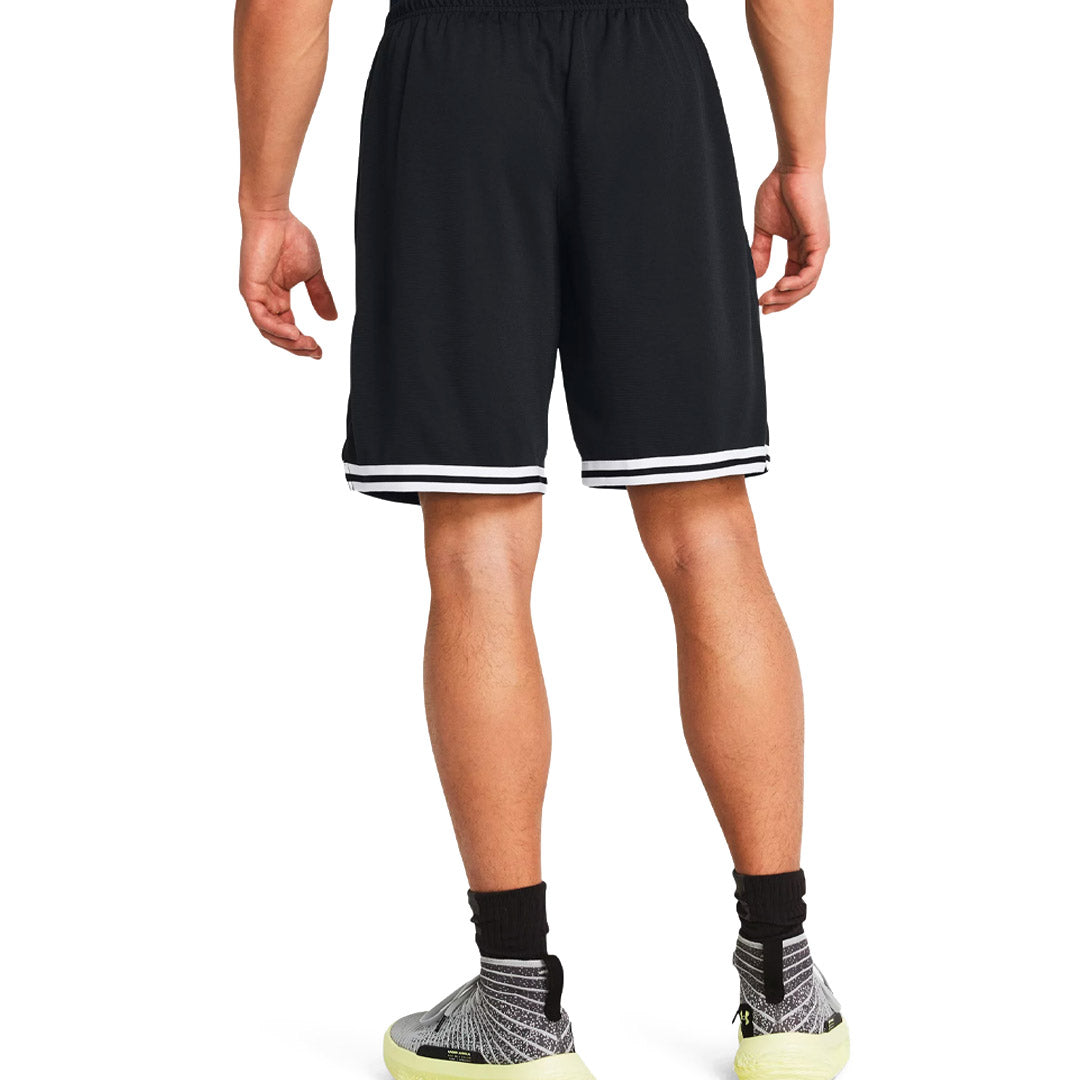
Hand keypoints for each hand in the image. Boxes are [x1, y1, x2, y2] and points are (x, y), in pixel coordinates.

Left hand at [239, 210, 337, 357]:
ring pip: (269, 332)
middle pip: (278, 336)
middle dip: (298, 348)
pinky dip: (277, 329)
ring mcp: (256, 297)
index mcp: (278, 297)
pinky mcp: (250, 291)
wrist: (274, 217)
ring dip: (289, 342)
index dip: (303, 343)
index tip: (320, 351)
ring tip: (308, 345)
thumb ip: (320, 296)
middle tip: (315, 351)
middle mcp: (265, 300)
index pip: (288, 328)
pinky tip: (295, 333)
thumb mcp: (312, 274)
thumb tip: (332, 318)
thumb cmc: (290, 237)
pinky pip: (261, 319)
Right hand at [750, 167, 829, 313]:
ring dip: (787, 296)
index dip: (778, 295)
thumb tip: (756, 274)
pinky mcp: (820, 241)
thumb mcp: (764, 228)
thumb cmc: (778, 191)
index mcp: (800, 247)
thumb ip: (761, 251)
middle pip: (801, 287)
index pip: (793, 279)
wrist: (791, 169)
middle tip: (763, 308)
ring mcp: (818, 246)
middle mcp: (812, 250)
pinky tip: (780, 286)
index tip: (759, 303)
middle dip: (782, 301)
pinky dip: (796, 283)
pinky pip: (811, 272)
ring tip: (767, 299)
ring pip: (807, 284)